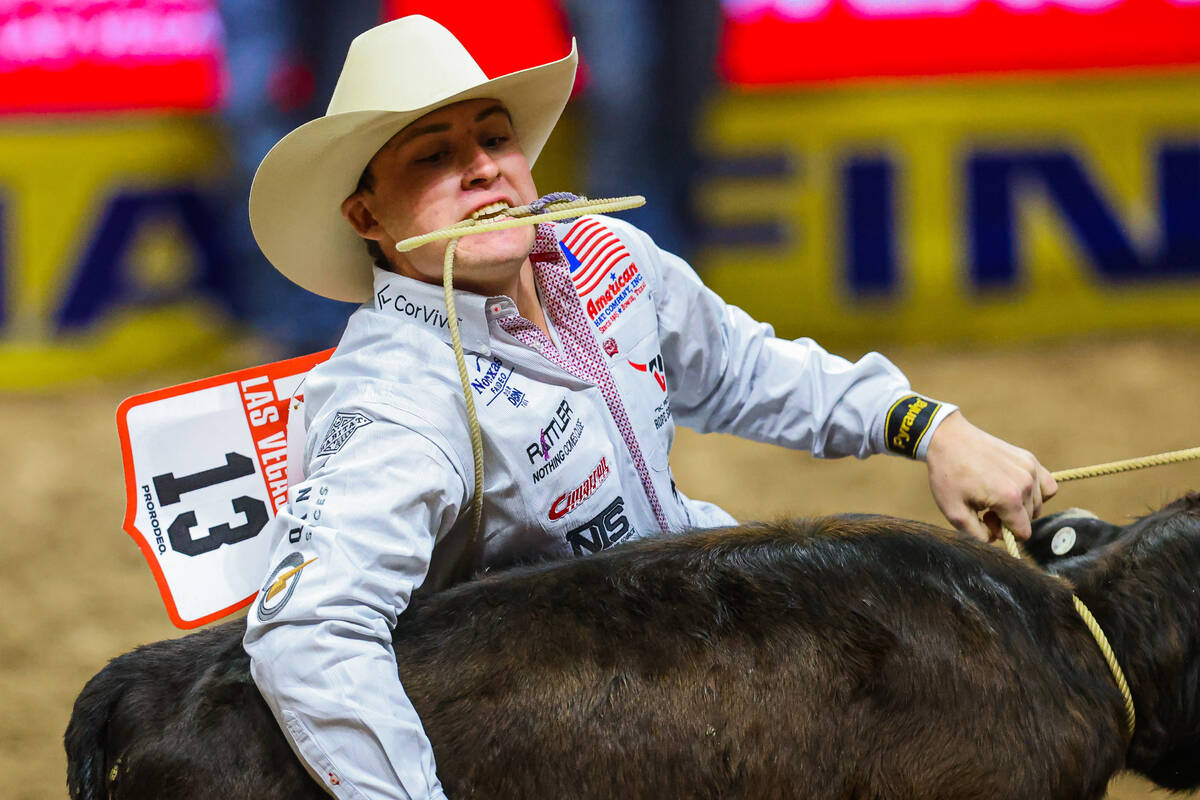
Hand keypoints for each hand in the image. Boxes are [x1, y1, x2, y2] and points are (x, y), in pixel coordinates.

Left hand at [924, 411, 1056, 541]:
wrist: (948, 439)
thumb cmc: (948, 475)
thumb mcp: (954, 512)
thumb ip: (977, 536)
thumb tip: (996, 539)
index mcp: (1009, 498)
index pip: (1023, 533)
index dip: (1005, 533)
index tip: (986, 521)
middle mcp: (1025, 483)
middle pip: (1030, 519)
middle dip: (1009, 519)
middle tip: (985, 508)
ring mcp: (1030, 468)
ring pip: (1038, 504)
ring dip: (1020, 506)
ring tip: (995, 496)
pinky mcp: (1030, 459)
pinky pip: (1047, 485)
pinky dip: (1035, 492)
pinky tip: (1015, 489)